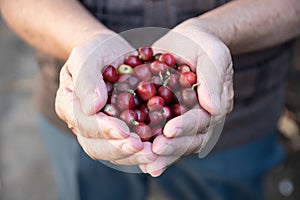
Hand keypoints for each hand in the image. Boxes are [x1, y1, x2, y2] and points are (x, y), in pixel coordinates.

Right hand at [55, 33, 156, 164]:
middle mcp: (81, 123)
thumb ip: (86, 78)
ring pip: (110, 152)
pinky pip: (125, 147)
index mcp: (69, 105)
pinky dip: (140, 152)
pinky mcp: (116, 131)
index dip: (104, 130)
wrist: (110, 53)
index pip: (84, 123)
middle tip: (144, 149)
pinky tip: (157, 151)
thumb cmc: (96, 50)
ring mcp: (98, 130)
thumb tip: (93, 108)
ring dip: (132, 156)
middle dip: (120, 149)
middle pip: (95, 145)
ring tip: (153, 154)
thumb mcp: (87, 55)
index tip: (125, 131)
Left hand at [139, 18, 233, 175]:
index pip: (202, 122)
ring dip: (161, 155)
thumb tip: (214, 109)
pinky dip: (150, 149)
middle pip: (189, 140)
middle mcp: (199, 119)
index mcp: (213, 106)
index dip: (186, 127)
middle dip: (172, 146)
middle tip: (154, 150)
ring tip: (146, 162)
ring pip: (175, 143)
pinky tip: (139, 161)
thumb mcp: (212, 55)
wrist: (186, 42)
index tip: (169, 130)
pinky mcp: (166, 118)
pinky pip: (159, 136)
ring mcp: (182, 121)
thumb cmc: (202, 46)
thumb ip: (213, 79)